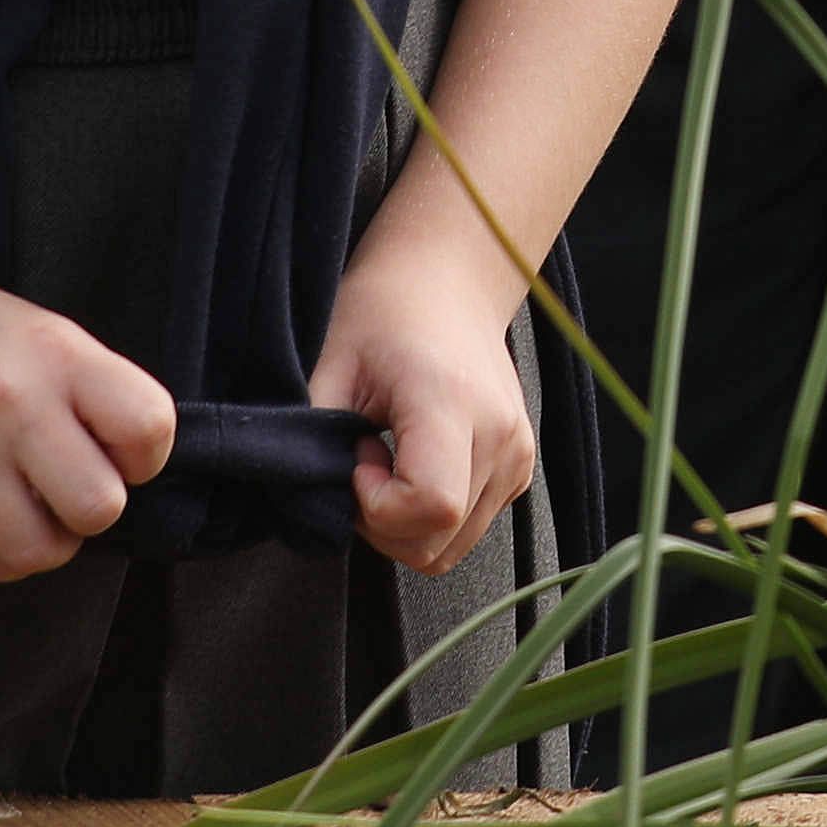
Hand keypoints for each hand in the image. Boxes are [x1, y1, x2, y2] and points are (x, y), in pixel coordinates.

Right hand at [0, 258, 178, 585]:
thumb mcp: (53, 337)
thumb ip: (98, 398)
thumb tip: (133, 475)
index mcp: (61, 356)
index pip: (148, 428)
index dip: (146, 455)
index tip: (121, 451)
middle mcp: (13, 403)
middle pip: (99, 506)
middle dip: (94, 507)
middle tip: (70, 485)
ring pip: (39, 551)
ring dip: (46, 539)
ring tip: (30, 504)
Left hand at [309, 237, 540, 574]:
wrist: (446, 279)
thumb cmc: (385, 310)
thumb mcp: (331, 364)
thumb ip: (315, 440)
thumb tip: (307, 499)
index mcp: (455, 403)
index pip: (431, 508)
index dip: (375, 506)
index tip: (356, 456)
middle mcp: (501, 435)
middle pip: (439, 543)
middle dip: (383, 524)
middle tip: (361, 462)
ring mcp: (518, 453)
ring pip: (454, 547)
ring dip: (406, 524)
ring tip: (388, 461)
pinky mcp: (519, 465)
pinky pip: (470, 527)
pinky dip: (432, 515)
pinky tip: (414, 462)